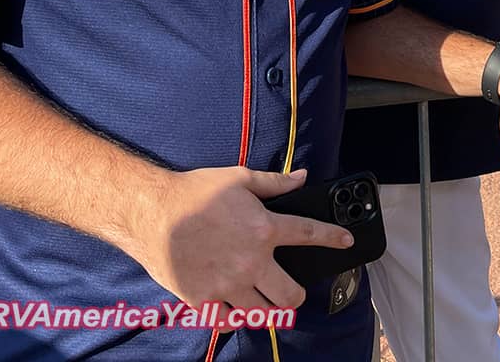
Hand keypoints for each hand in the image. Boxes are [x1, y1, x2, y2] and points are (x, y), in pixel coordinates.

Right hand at [125, 166, 352, 317]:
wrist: (153, 213)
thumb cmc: (196, 192)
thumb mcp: (239, 178)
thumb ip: (274, 183)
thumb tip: (301, 177)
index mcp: (264, 228)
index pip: (309, 234)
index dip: (333, 238)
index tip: (346, 243)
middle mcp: (251, 261)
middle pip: (290, 295)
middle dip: (296, 294)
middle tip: (290, 289)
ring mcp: (228, 285)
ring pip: (262, 311)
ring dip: (266, 306)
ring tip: (262, 299)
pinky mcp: (204, 301)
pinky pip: (228, 321)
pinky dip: (233, 316)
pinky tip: (233, 307)